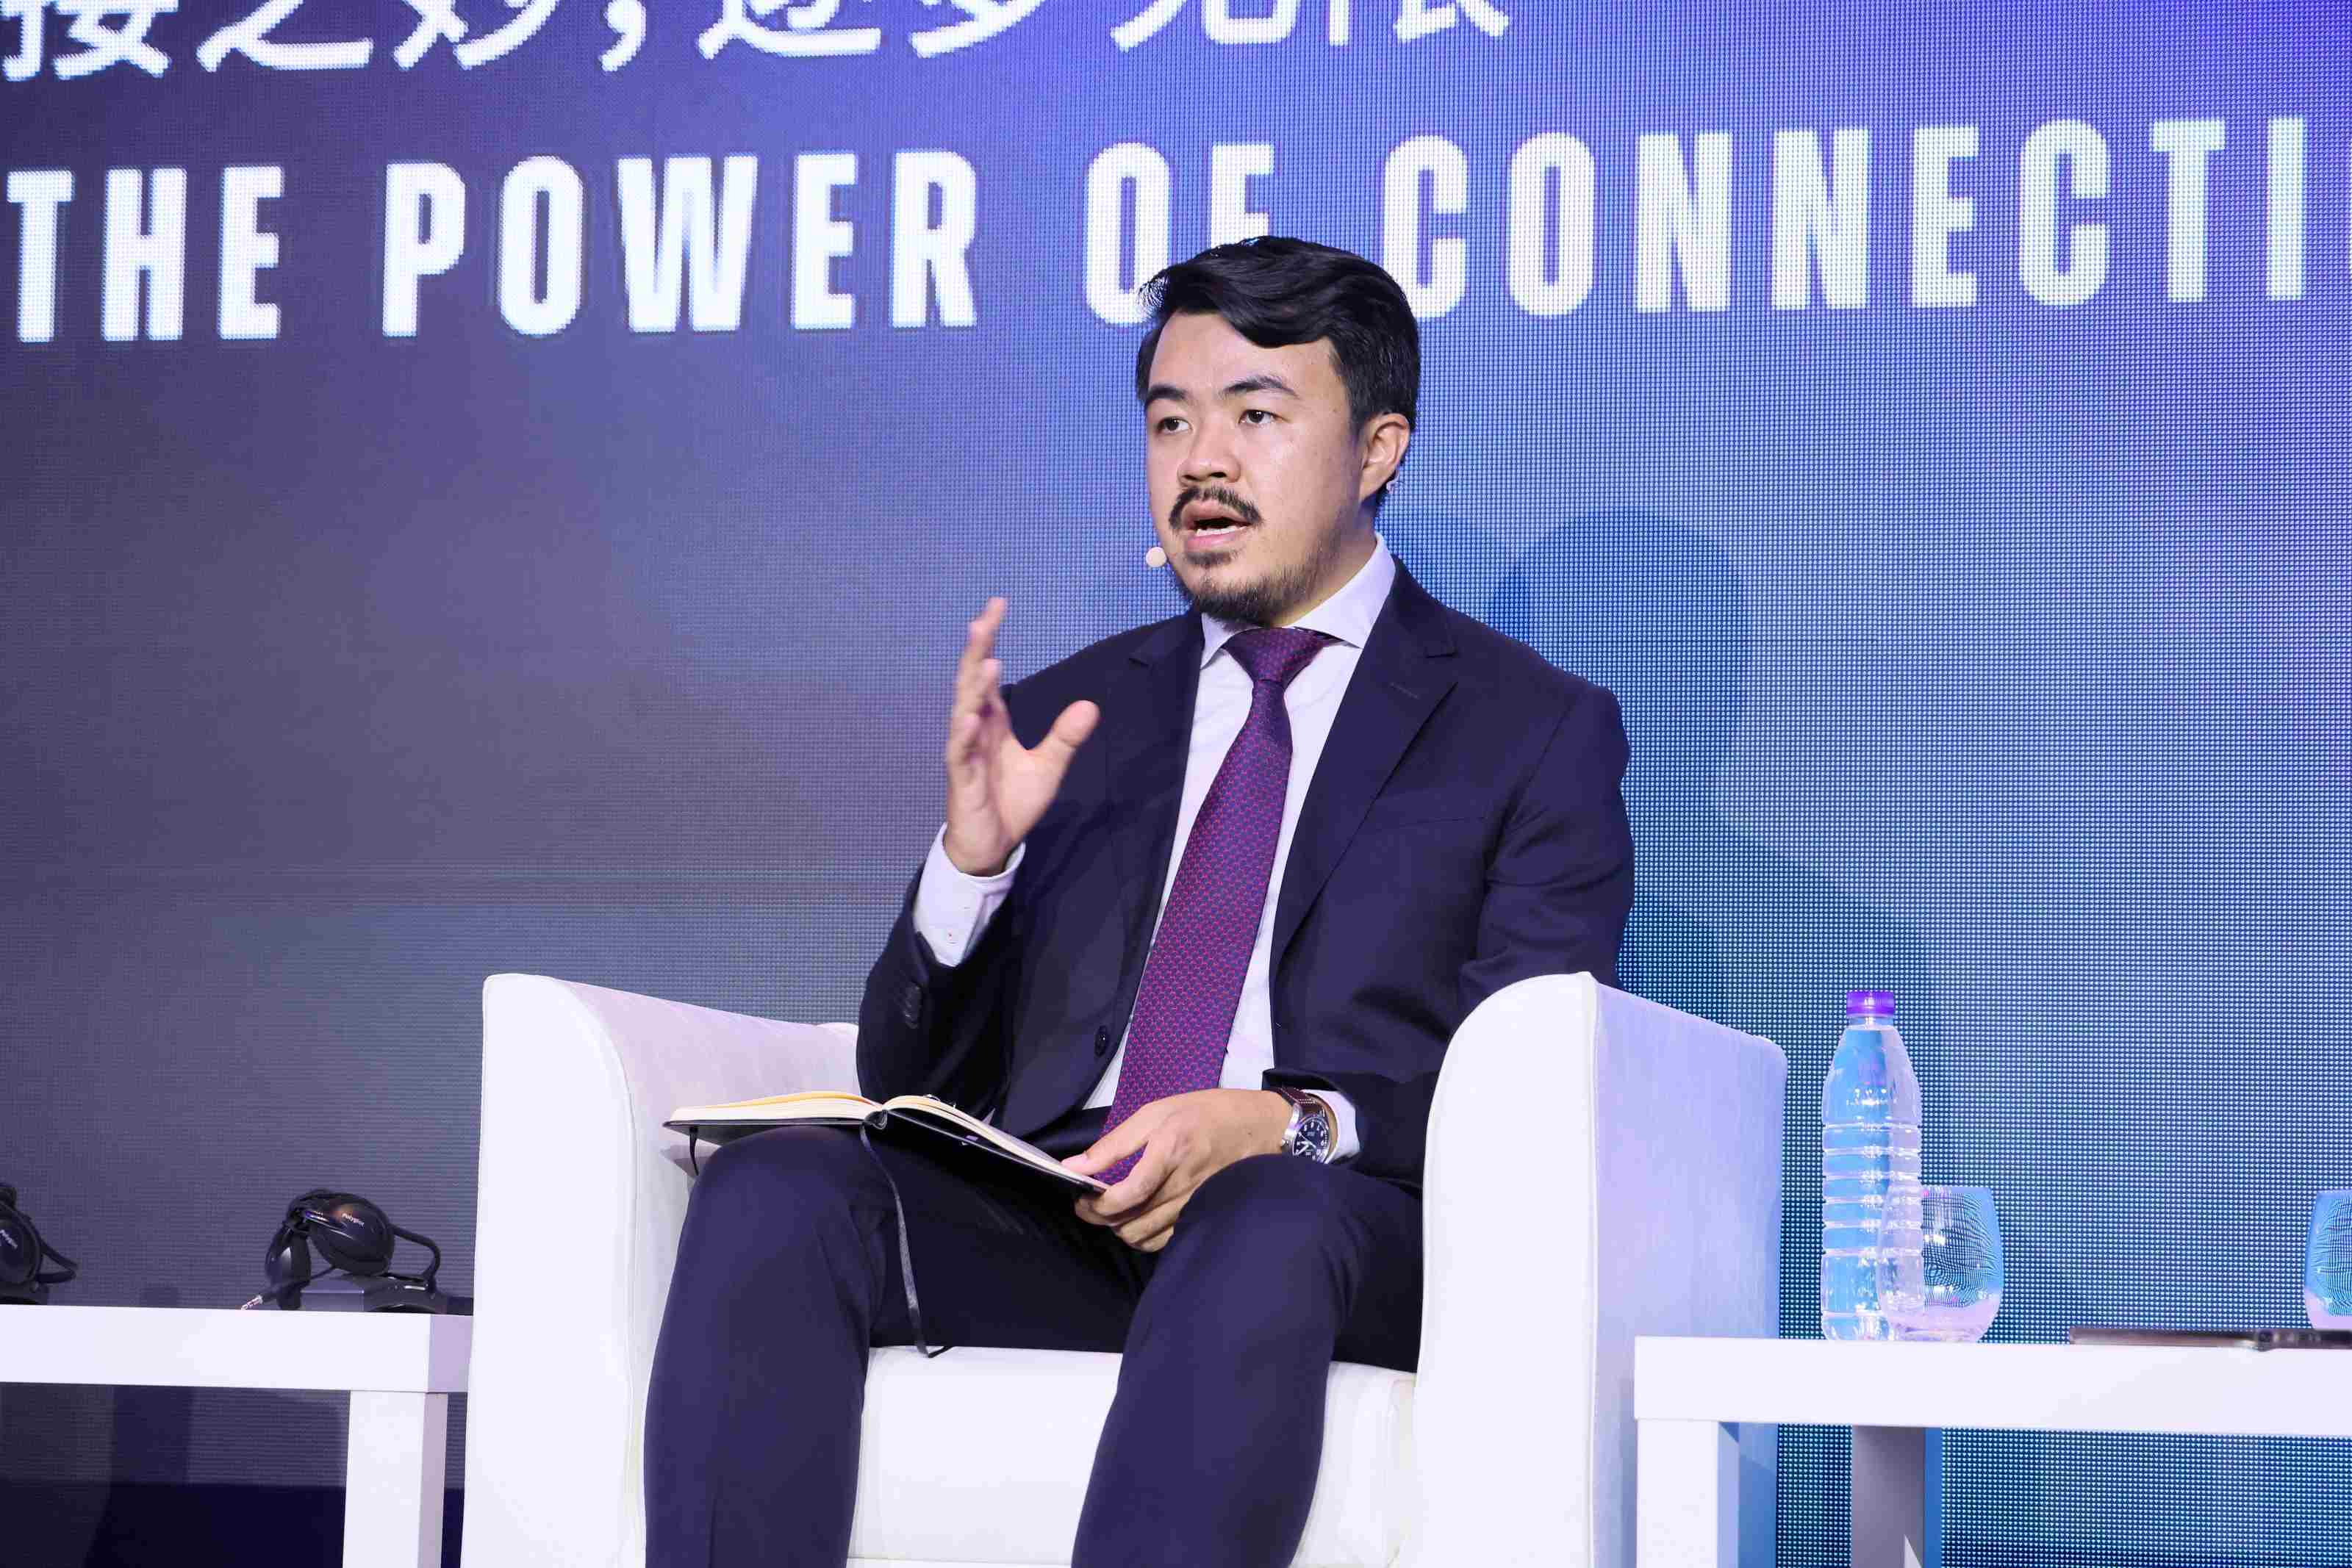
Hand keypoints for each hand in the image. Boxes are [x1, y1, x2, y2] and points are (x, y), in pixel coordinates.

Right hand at [942, 598, 1099, 875]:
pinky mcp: (961, 780)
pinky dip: (964, 736)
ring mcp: (965, 753)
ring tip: (987, 661)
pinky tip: (969, 718)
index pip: (987, 674)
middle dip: (977, 650)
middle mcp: (974, 730)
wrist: (993, 844)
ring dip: (973, 689)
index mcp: (992, 721)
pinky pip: (959, 754)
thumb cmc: (1012, 801)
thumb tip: (1090, 706)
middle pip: (971, 682)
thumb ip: (1065, 736)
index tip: (996, 606)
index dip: (989, 641)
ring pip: (963, 712)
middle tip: (983, 619)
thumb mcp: (1048, 765)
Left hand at [1064, 1089, 1291, 1251]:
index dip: (1101, 1204)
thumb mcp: (1156, 1112)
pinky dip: (1143, 1237)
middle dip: (1102, 1218)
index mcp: (1171, 1149)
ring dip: (1120, 1229)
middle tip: (1088, 1204)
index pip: (1131, 1192)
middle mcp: (1184, 1182)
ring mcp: (1195, 1203)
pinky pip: (1165, 1241)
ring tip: (1112, 1211)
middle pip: (1133, 1221)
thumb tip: (1073, 1166)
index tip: (1082, 1198)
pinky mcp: (1202, 1214)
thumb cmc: (1205, 1113)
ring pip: (1146, 1236)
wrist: (1260, 1127)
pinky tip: (1136, 1219)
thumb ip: (1114, 1143)